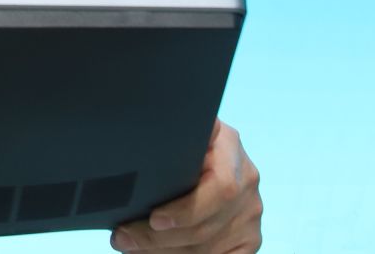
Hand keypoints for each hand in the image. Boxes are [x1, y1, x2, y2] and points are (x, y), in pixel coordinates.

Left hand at [111, 118, 260, 252]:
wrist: (201, 154)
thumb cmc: (175, 142)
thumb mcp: (171, 132)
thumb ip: (162, 139)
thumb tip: (127, 160)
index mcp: (228, 143)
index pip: (220, 187)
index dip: (187, 210)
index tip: (154, 220)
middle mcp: (246, 176)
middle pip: (207, 223)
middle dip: (160, 237)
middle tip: (123, 238)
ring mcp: (250, 208)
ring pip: (210, 245)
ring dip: (166, 251)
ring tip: (131, 246)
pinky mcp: (250, 236)